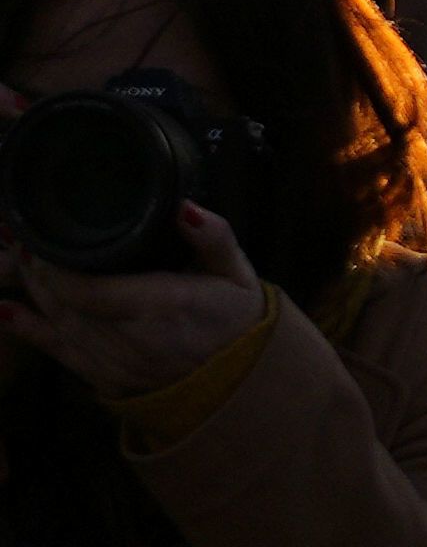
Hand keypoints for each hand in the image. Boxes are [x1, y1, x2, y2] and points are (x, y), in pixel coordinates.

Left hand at [0, 203, 263, 401]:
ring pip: (56, 322)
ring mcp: (111, 362)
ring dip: (32, 290)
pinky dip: (25, 330)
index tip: (44, 234)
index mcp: (164, 304)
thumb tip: (183, 208)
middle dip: (38, 268)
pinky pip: (56, 351)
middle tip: (23, 235)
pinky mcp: (101, 378)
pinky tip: (1, 310)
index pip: (89, 288)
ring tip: (17, 257)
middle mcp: (129, 337)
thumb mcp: (238, 273)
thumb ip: (214, 238)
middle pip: (65, 301)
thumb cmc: (237, 321)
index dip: (57, 265)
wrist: (237, 383)